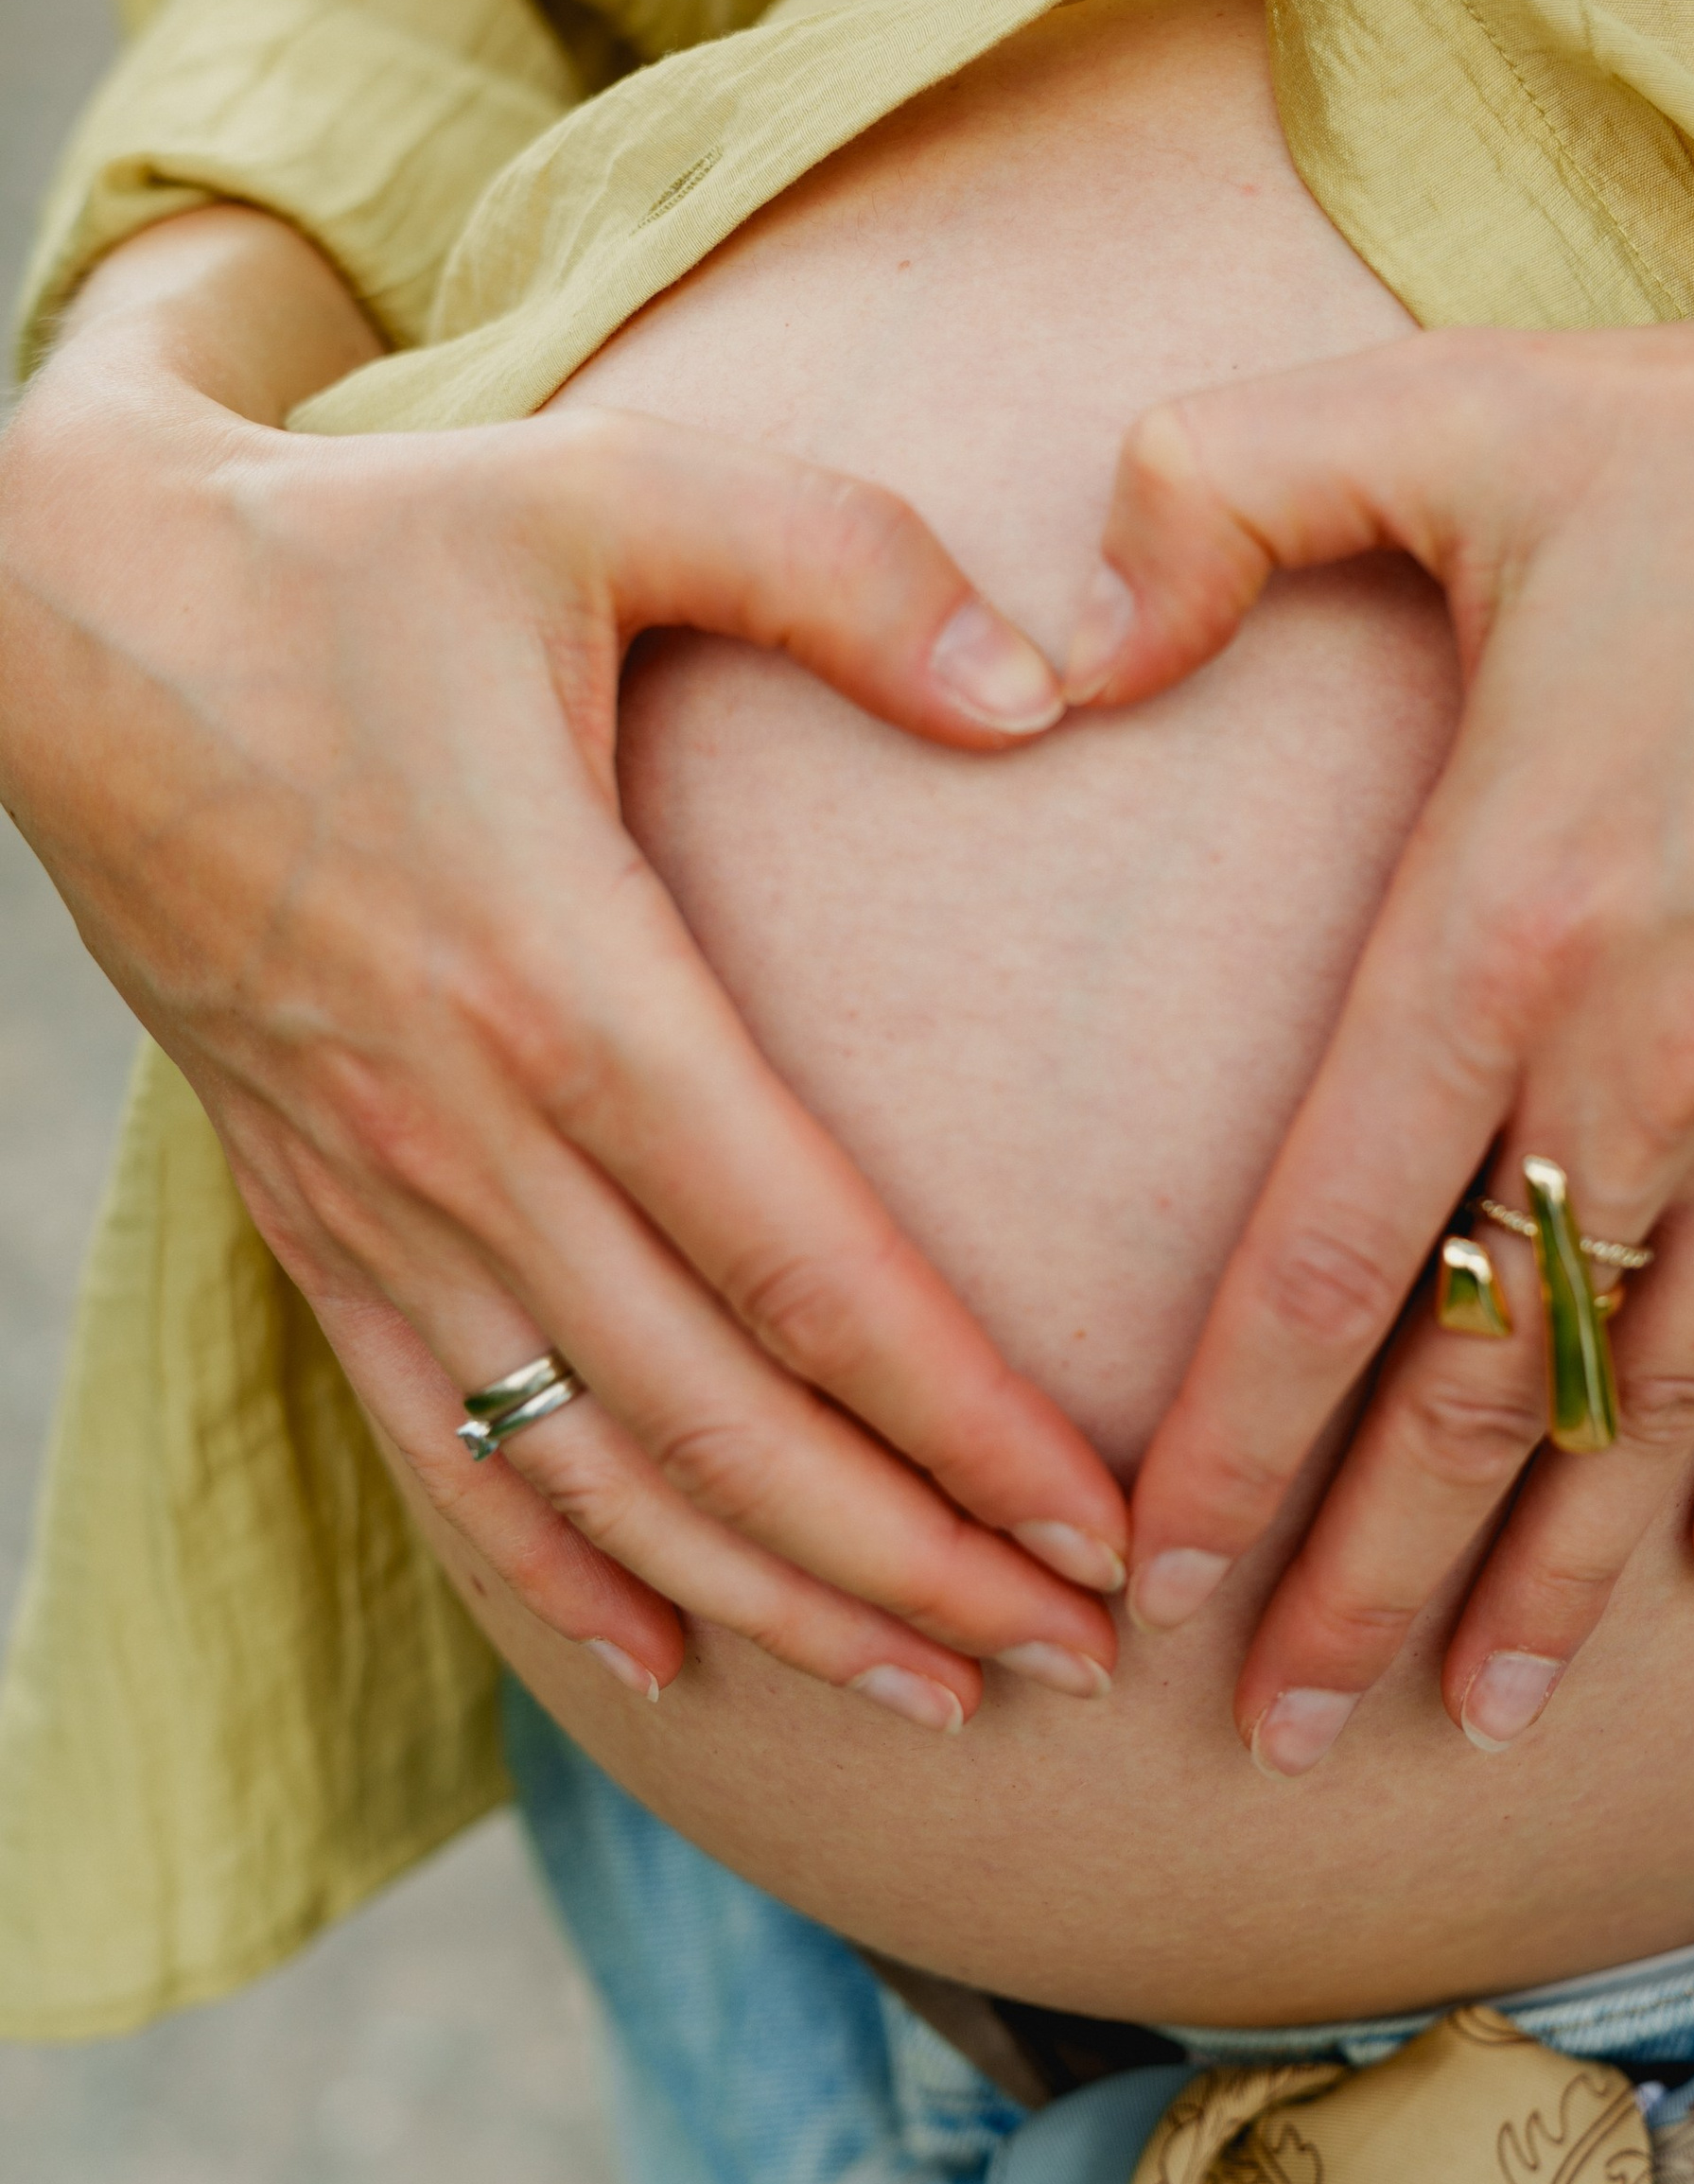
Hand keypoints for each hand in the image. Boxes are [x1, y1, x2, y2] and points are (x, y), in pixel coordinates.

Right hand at [0, 208, 1126, 1723]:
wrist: (60, 618)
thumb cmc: (361, 552)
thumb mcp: (609, 493)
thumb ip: (844, 568)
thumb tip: (1046, 689)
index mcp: (561, 981)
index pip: (803, 1266)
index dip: (962, 1421)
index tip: (1099, 1522)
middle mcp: (462, 1136)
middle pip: (716, 1421)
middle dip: (904, 1565)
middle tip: (1073, 1660)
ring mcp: (369, 1196)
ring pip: (587, 1470)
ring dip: (764, 1599)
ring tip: (925, 1690)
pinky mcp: (305, 1211)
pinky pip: (438, 1440)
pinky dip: (553, 1565)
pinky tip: (657, 1655)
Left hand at [1066, 224, 1693, 1767]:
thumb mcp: (1458, 418)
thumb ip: (1216, 494)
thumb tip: (1055, 636)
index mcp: (1497, 929)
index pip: (1319, 1253)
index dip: (1226, 1440)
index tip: (1148, 1578)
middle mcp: (1640, 1066)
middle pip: (1471, 1389)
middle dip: (1360, 1577)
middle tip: (1270, 1734)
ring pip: (1650, 1403)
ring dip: (1557, 1576)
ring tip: (1470, 1719)